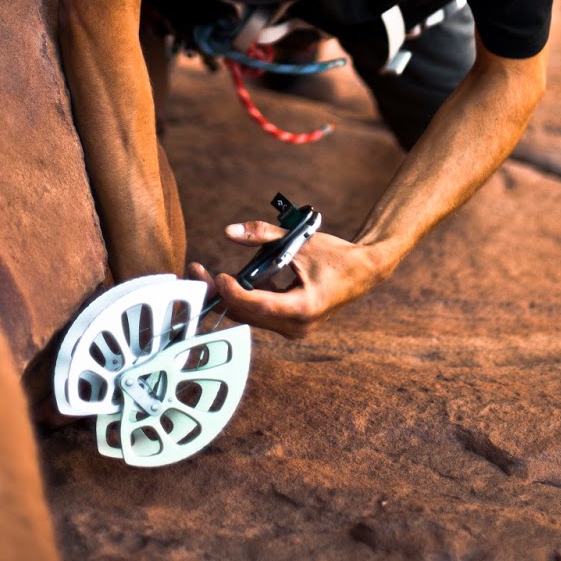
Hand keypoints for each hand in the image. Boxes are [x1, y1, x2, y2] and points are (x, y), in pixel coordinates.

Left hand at [188, 220, 384, 340]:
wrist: (363, 271)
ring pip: (251, 317)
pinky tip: (235, 280)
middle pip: (248, 314)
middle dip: (221, 294)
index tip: (216, 276)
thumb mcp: (299, 241)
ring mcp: (294, 329)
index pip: (259, 306)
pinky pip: (261, 314)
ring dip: (230, 297)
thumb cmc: (335, 255)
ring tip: (207, 277)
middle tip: (196, 272)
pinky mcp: (292, 325)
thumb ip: (264, 235)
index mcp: (304, 307)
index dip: (233, 293)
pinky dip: (247, 297)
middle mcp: (297, 326)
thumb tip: (229, 231)